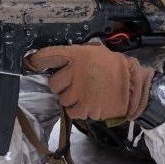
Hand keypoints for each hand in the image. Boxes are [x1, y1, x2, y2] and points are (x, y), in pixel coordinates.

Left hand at [26, 44, 154, 120]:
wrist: (132, 86)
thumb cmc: (115, 67)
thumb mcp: (97, 51)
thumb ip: (78, 54)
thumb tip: (61, 58)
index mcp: (77, 56)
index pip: (49, 56)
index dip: (38, 60)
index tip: (31, 62)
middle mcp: (74, 73)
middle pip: (53, 83)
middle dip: (60, 85)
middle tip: (72, 84)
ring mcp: (79, 92)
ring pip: (62, 99)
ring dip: (69, 98)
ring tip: (83, 94)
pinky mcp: (85, 108)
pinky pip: (72, 111)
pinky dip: (77, 109)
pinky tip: (87, 103)